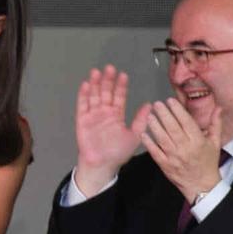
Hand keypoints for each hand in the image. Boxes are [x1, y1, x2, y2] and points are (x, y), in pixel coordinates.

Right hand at [73, 67, 150, 192]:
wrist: (102, 165)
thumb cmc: (118, 153)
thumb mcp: (135, 136)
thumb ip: (140, 120)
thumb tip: (150, 104)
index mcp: (116, 115)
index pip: (119, 96)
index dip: (121, 86)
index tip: (123, 75)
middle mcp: (104, 112)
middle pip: (106, 92)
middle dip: (107, 80)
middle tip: (109, 68)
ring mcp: (93, 115)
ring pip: (94, 96)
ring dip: (95, 84)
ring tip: (96, 72)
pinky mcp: (82, 120)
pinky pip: (82, 106)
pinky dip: (83, 95)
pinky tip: (85, 85)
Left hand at [141, 99, 223, 198]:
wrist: (201, 185)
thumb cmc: (208, 162)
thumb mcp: (215, 143)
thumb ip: (215, 124)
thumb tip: (218, 108)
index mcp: (198, 141)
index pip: (186, 122)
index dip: (178, 110)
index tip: (170, 101)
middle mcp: (185, 148)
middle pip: (173, 128)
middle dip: (164, 114)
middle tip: (157, 104)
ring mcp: (174, 158)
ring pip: (163, 139)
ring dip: (155, 126)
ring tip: (150, 115)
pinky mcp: (165, 165)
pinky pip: (155, 153)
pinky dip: (149, 143)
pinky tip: (144, 134)